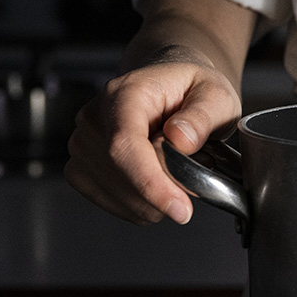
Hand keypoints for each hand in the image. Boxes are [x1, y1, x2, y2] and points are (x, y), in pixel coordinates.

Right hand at [65, 50, 242, 225]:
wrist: (173, 88)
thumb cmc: (192, 90)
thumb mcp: (215, 96)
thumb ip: (203, 117)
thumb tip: (182, 141)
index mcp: (126, 93)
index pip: (124, 143)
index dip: (150, 182)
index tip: (180, 207)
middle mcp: (96, 116)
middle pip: (119, 173)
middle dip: (162, 192)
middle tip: (194, 178)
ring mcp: (83, 142)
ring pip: (113, 193)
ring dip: (152, 201)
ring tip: (175, 172)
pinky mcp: (81, 166)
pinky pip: (106, 201)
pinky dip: (136, 207)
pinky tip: (156, 190)